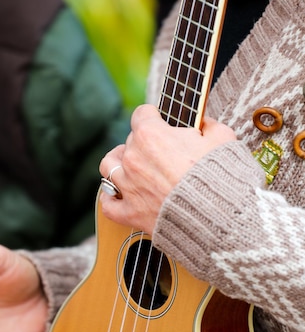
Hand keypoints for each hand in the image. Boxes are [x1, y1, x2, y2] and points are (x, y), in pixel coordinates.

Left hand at [99, 104, 235, 234]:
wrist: (217, 217)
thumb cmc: (220, 176)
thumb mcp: (223, 138)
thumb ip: (209, 125)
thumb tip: (205, 124)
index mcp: (152, 135)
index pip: (142, 114)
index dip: (154, 116)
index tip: (161, 121)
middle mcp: (134, 158)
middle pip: (129, 140)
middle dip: (144, 143)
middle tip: (162, 152)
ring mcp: (129, 186)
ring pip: (109, 166)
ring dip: (118, 163)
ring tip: (130, 166)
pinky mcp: (130, 212)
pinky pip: (108, 203)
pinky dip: (111, 199)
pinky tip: (119, 196)